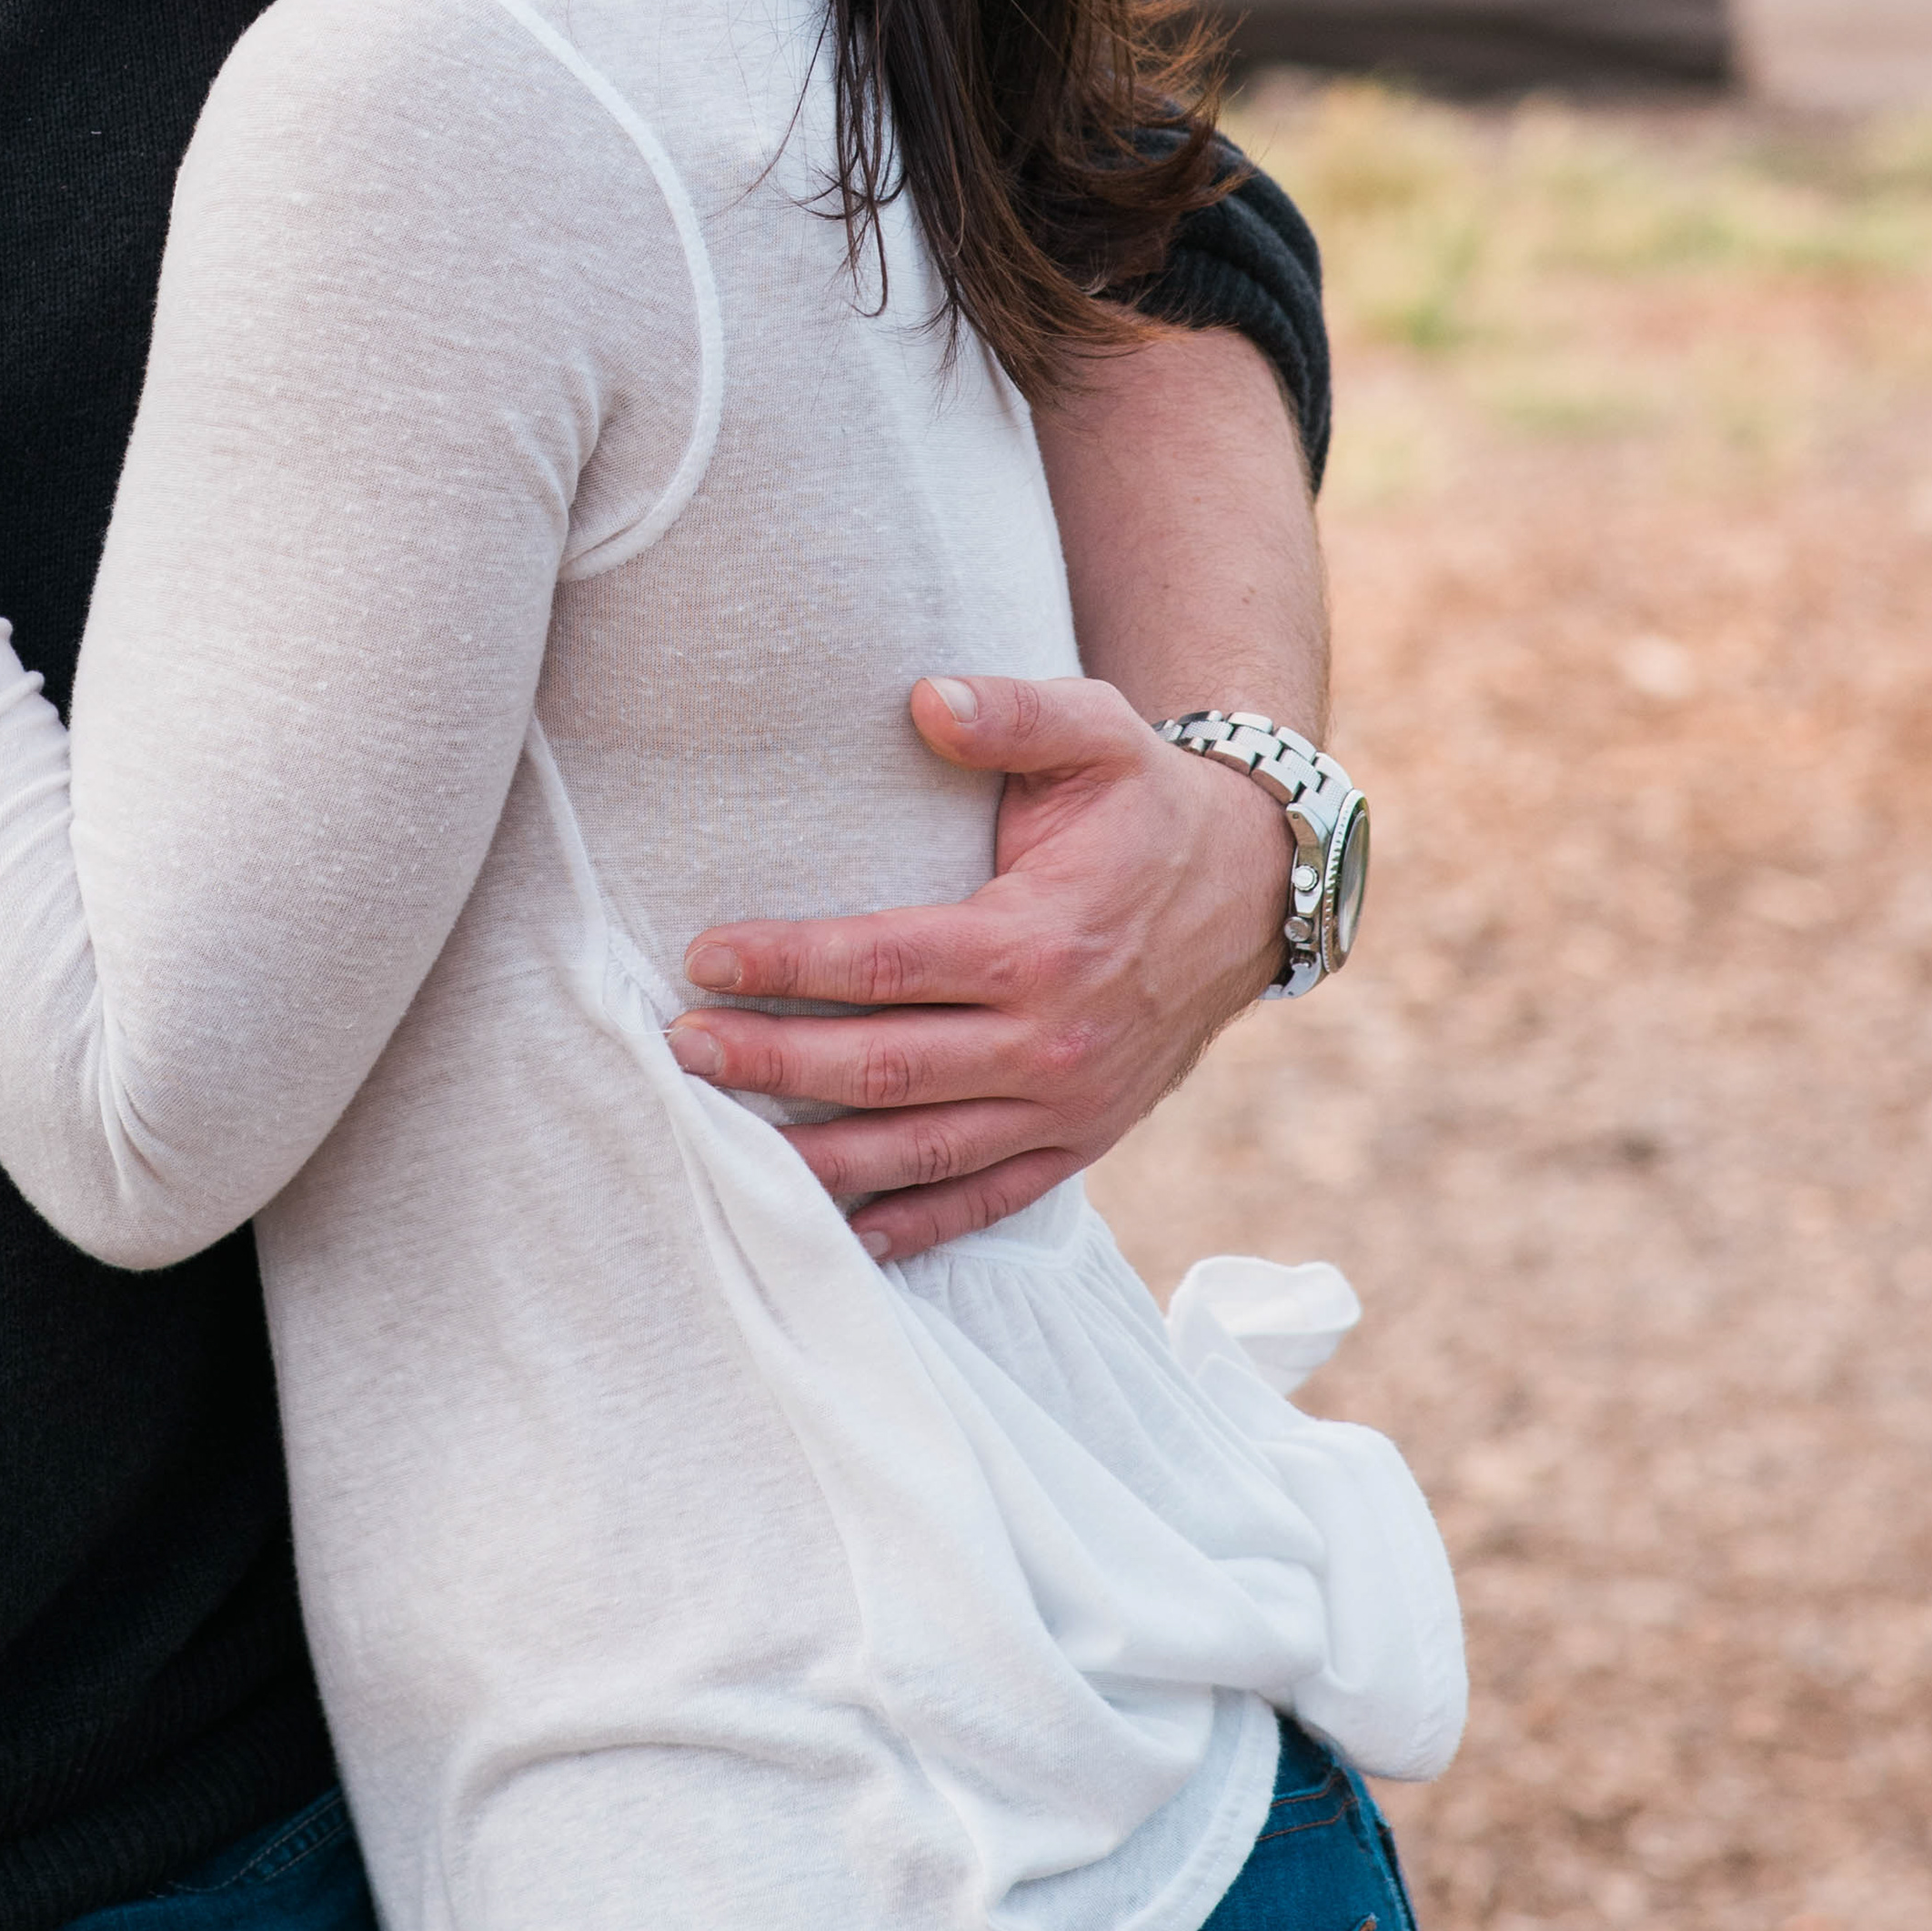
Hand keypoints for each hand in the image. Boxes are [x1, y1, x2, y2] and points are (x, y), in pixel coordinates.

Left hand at [665, 675, 1292, 1265]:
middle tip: (678, 1049)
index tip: (703, 958)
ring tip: (722, 1144)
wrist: (1254, 890)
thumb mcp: (1097, 730)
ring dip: (817, 1155)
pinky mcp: (1079, 1141)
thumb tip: (925, 697)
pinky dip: (912, 1224)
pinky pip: (986, 1200)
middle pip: (883, 1067)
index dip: (788, 963)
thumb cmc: (1148, 802)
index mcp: (1039, 941)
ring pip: (921, 1151)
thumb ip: (1011, 711)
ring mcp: (1067, 1104)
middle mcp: (1050, 1039)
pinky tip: (841, 1233)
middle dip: (770, 1062)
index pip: (884, 961)